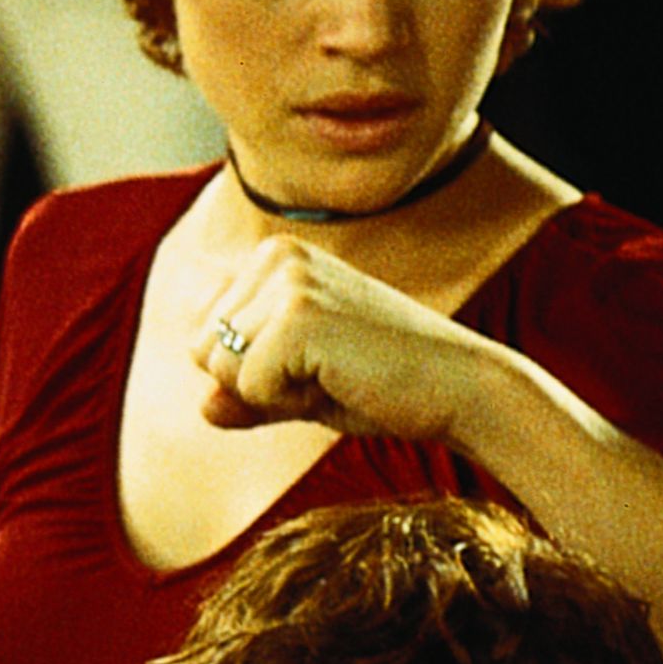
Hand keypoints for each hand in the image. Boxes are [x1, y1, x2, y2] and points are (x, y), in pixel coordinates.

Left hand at [181, 231, 502, 446]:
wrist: (460, 388)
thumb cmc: (388, 386)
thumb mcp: (303, 387)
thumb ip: (247, 393)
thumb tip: (202, 408)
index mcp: (276, 257)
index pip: (205, 336)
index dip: (256, 374)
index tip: (322, 364)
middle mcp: (277, 255)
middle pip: (202, 349)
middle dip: (256, 383)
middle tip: (330, 373)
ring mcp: (288, 280)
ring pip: (219, 368)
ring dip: (274, 393)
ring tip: (338, 374)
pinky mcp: (298, 315)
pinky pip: (248, 386)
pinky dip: (289, 403)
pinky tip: (342, 381)